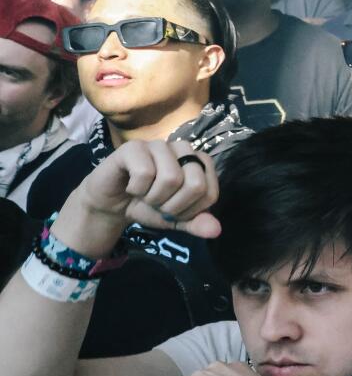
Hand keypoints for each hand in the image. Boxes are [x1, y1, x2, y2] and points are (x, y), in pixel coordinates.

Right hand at [57, 140, 219, 258]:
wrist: (111, 205)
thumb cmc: (147, 207)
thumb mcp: (176, 220)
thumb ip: (197, 224)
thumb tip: (216, 230)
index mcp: (200, 163)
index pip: (209, 193)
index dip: (188, 211)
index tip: (172, 210)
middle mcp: (184, 149)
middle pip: (195, 184)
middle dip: (172, 205)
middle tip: (156, 202)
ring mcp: (159, 145)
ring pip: (171, 178)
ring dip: (153, 197)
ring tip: (143, 193)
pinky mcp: (134, 146)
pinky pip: (145, 173)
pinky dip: (136, 189)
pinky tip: (130, 185)